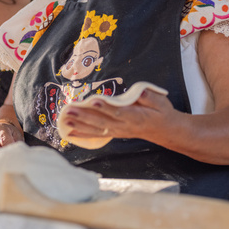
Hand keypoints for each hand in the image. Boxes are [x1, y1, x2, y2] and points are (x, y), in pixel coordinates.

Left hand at [58, 89, 174, 142]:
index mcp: (136, 117)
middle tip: (69, 110)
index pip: (118, 112)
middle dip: (84, 116)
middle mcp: (124, 126)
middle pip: (102, 122)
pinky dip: (82, 134)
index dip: (106, 108)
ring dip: (79, 125)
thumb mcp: (161, 101)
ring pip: (96, 129)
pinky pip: (96, 135)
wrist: (164, 129)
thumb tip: (140, 93)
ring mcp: (118, 131)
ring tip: (64, 120)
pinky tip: (69, 133)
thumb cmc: (161, 112)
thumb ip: (150, 97)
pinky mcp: (114, 133)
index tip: (93, 101)